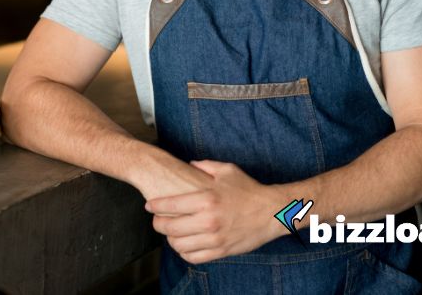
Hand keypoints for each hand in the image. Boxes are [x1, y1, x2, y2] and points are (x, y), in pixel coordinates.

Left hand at [145, 160, 286, 263]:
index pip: (169, 205)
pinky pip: (193, 257)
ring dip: (170, 239)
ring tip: (171, 232)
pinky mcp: (221, 251)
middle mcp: (208, 220)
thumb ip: (204, 165)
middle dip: (158, 223)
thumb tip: (188, 164)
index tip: (149, 206)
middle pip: (169, 227)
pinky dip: (184, 252)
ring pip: (179, 245)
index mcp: (207, 199)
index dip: (154, 206)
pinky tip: (184, 244)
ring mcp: (215, 238)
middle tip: (157, 220)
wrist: (271, 212)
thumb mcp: (226, 170)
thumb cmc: (248, 189)